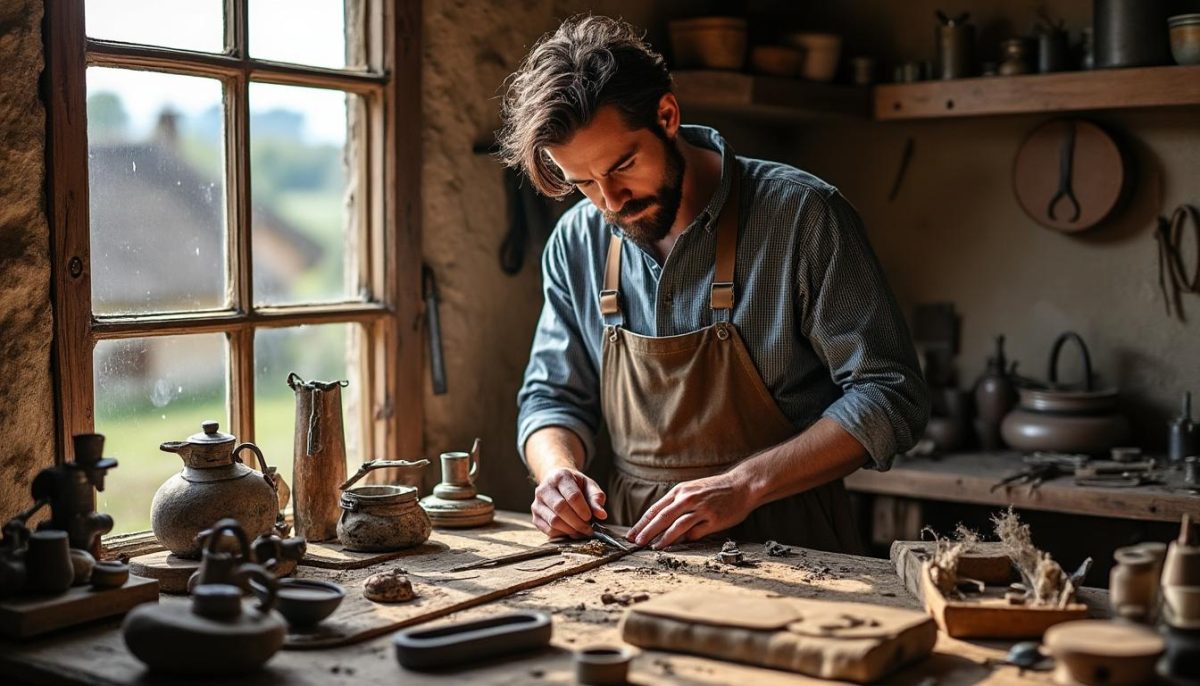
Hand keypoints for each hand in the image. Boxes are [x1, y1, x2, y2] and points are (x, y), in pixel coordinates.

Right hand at [531, 467, 606, 538]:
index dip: (583, 509)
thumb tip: (602, 515)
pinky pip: (548, 530)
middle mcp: (544, 488)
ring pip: (553, 521)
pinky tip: (570, 531)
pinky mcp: (535, 516)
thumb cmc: (576, 485)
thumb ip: (596, 498)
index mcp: (560, 476)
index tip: (590, 517)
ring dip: (570, 529)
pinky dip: (561, 534)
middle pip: (561, 509)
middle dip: (577, 522)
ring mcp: (537, 503)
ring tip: (581, 531)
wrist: (556, 482)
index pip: (572, 496)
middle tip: (588, 529)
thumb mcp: (589, 485)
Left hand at [626, 472, 756, 549]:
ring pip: (677, 525)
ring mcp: (701, 509)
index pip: (655, 508)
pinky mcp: (714, 519)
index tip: (631, 534)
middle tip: (635, 542)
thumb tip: (660, 524)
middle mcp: (688, 498)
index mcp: (680, 491)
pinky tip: (678, 547)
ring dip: (664, 538)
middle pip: (662, 517)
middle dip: (647, 531)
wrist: (742, 485)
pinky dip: (686, 540)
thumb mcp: (692, 490)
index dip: (642, 522)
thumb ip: (677, 504)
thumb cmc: (715, 490)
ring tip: (653, 547)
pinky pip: (696, 532)